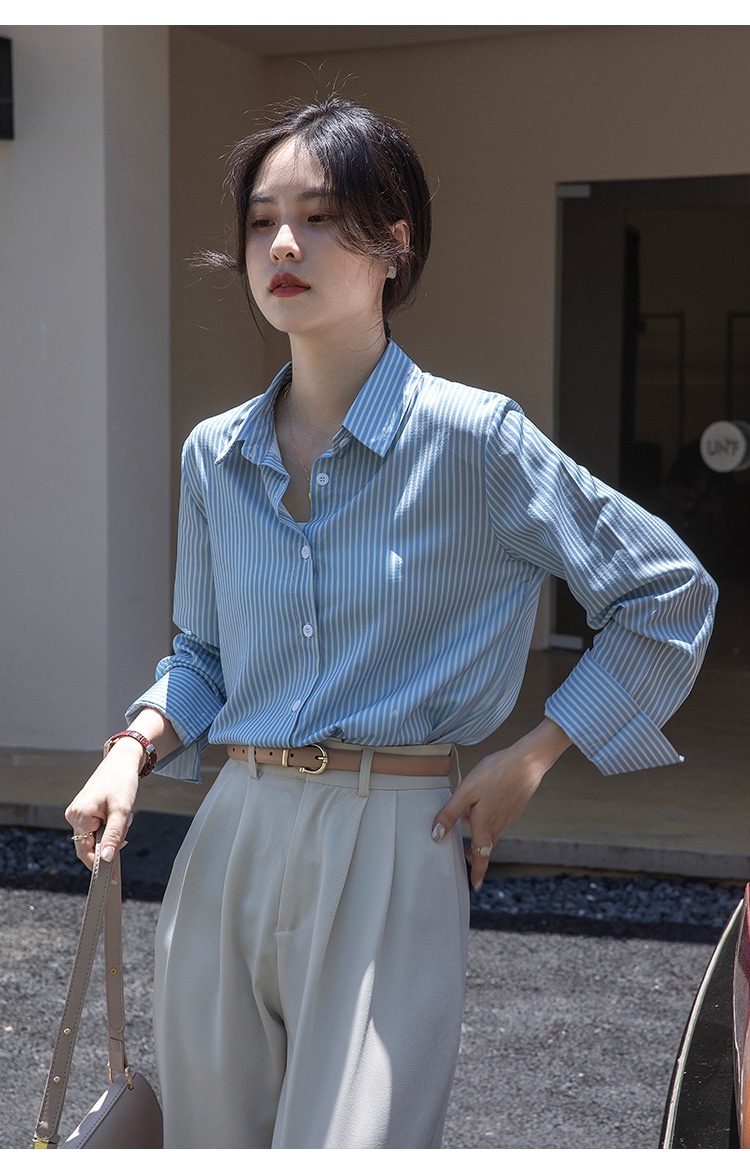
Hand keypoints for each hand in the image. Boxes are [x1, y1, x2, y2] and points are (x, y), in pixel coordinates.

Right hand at [65, 738, 141, 869]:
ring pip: (94, 836)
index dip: (99, 866)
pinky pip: (95, 827)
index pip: (84, 851)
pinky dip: (109, 826)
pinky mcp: (84, 810)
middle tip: (125, 828)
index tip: (113, 876)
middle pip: (89, 845)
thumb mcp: (122, 811)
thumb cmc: (121, 781)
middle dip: (109, 842)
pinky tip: (117, 813)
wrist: (122, 761)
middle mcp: (74, 815)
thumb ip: (113, 836)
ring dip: (111, 833)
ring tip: (122, 815)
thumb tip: (106, 859)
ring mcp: (77, 812)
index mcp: (79, 816)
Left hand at [431, 718, 571, 889]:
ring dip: (483, 837)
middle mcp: (499, 824)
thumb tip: (436, 836)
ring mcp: (509, 815)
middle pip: (486, 846)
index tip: (475, 885)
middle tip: (466, 858)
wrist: (527, 761)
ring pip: (494, 832)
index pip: (480, 856)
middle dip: (476, 854)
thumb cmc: (494, 773)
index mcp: (484, 825)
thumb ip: (450, 813)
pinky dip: (492, 821)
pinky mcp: (516, 805)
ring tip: (471, 829)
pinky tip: (486, 805)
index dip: (477, 871)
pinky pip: (501, 819)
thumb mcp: (465, 791)